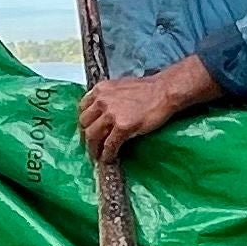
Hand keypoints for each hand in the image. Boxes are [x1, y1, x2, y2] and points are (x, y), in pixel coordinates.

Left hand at [78, 57, 212, 163]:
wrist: (164, 92)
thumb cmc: (147, 90)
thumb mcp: (119, 87)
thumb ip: (107, 98)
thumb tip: (101, 113)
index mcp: (100, 90)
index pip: (82, 108)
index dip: (84, 122)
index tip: (86, 130)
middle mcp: (102, 100)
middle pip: (84, 123)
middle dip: (86, 137)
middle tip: (90, 146)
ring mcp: (112, 114)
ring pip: (93, 136)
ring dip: (93, 148)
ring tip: (97, 155)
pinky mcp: (123, 127)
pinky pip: (109, 144)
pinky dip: (107, 154)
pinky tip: (109, 158)